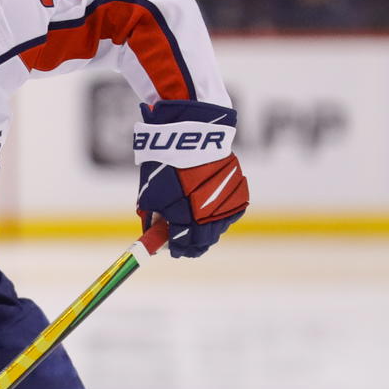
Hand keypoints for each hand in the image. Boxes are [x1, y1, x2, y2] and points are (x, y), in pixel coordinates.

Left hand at [133, 99, 248, 257]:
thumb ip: (152, 218)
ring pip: (218, 228)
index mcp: (185, 219)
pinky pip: (230, 213)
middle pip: (204, 241)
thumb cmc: (166, 165)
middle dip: (193, 245)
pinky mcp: (238, 193)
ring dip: (208, 230)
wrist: (192, 137)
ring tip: (198, 226)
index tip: (173, 250)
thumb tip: (151, 233)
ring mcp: (226, 204)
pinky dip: (221, 215)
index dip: (177, 250)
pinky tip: (211, 211)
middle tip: (186, 245)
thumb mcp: (149, 193)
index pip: (183, 245)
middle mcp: (208, 216)